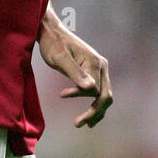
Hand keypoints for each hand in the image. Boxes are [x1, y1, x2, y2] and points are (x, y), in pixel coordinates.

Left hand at [38, 14, 112, 128]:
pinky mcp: (94, 71)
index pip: (95, 90)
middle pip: (106, 96)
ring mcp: (100, 69)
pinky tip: (86, 113)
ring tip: (86, 124)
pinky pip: (99, 91)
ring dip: (97, 110)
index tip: (61, 95)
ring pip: (105, 95)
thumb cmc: (53, 44)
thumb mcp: (60, 59)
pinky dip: (94, 103)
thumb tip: (91, 89)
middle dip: (94, 112)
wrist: (51, 32)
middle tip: (78, 124)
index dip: (80, 95)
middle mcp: (102, 66)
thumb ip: (76, 74)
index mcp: (95, 63)